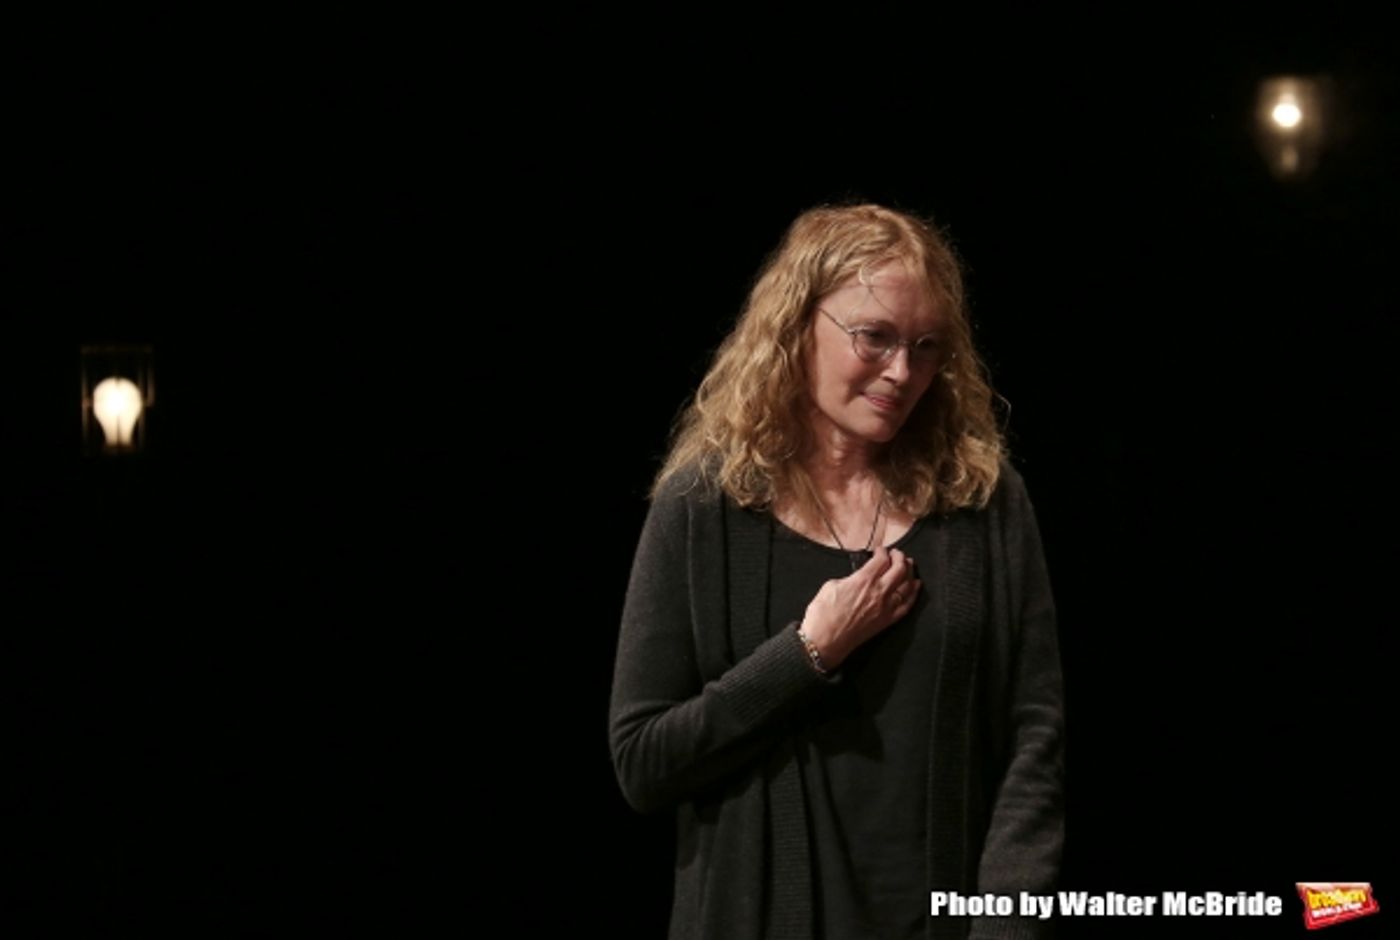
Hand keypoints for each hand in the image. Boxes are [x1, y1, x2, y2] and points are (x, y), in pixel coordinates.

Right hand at [798, 546, 919, 668]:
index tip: (880, 551)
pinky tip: (915, 587)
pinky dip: (913, 594)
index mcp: (863, 580)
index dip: (882, 551)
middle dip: (899, 557)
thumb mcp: (831, 586)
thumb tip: (856, 578)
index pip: (882, 559)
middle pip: (899, 569)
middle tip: (897, 554)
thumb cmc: (823, 615)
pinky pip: (907, 605)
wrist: (825, 641)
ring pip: (907, 585)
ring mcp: (885, 607)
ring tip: (909, 565)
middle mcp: (879, 592)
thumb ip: (849, 578)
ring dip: (909, 572)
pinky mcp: (887, 621)